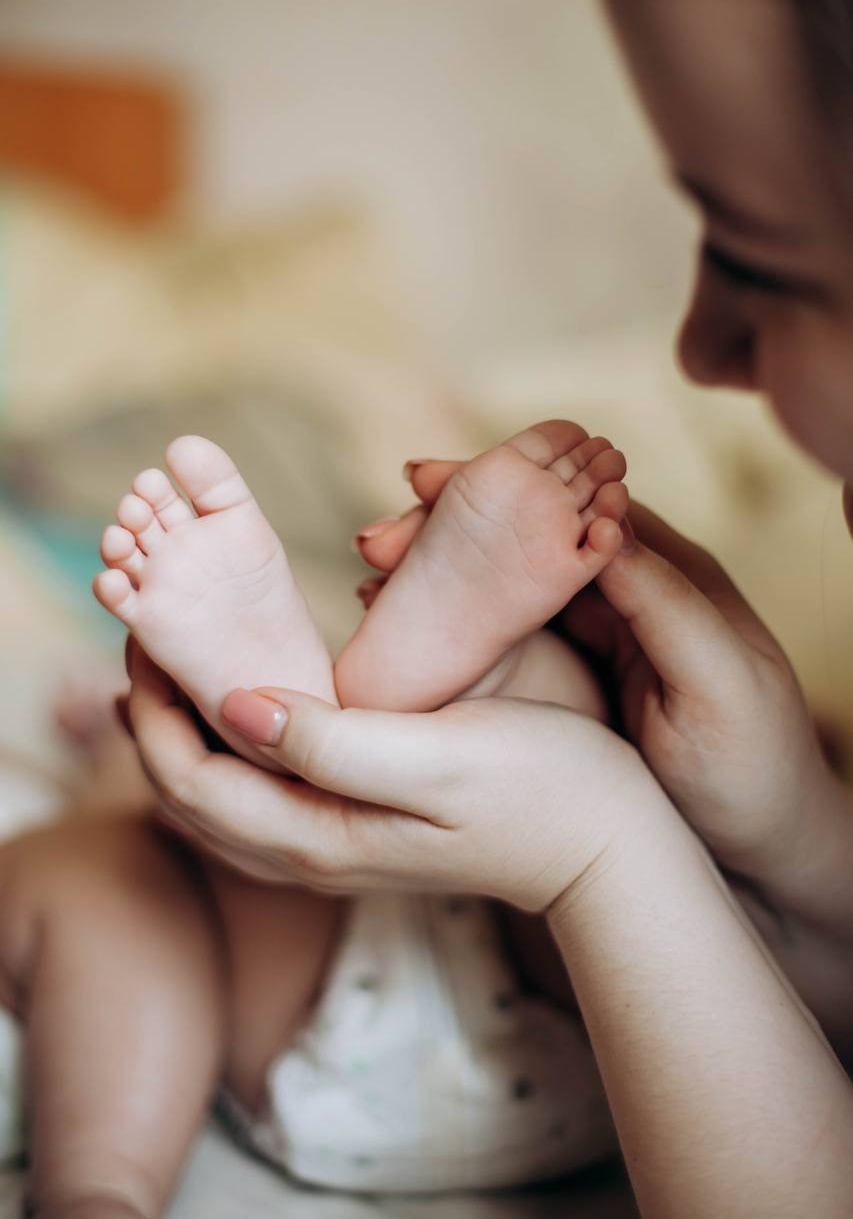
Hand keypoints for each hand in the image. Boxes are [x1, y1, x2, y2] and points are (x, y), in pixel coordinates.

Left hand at [124, 640, 660, 911]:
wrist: (605, 843)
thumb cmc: (539, 788)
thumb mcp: (440, 756)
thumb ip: (335, 741)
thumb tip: (234, 704)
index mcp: (320, 834)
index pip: (191, 780)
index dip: (154, 708)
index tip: (147, 633)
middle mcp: (313, 854)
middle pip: (189, 799)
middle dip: (153, 722)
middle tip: (147, 640)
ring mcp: (336, 850)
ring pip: (219, 806)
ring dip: (183, 739)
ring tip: (176, 671)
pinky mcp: (360, 832)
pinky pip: (259, 801)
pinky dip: (226, 755)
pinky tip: (243, 709)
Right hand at [355, 467, 841, 907]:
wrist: (759, 850)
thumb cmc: (754, 767)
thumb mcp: (719, 684)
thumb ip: (664, 604)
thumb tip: (601, 524)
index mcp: (668, 575)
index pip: (574, 508)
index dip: (503, 492)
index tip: (429, 485)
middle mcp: (625, 591)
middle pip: (526, 538)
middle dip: (450, 530)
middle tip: (376, 540)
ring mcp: (593, 635)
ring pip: (504, 584)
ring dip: (440, 573)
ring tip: (372, 578)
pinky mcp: (570, 678)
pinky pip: (503, 635)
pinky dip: (452, 623)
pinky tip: (404, 624)